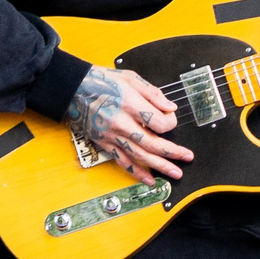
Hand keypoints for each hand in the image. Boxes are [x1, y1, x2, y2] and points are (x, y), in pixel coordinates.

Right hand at [66, 66, 192, 184]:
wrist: (72, 90)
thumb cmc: (101, 81)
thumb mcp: (130, 78)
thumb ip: (153, 93)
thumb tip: (170, 107)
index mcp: (129, 104)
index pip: (158, 122)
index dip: (171, 122)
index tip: (172, 119)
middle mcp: (121, 123)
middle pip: (152, 143)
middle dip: (173, 152)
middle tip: (187, 157)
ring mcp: (112, 136)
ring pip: (140, 156)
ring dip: (160, 166)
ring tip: (176, 173)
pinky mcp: (105, 144)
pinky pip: (123, 162)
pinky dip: (137, 173)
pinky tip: (149, 180)